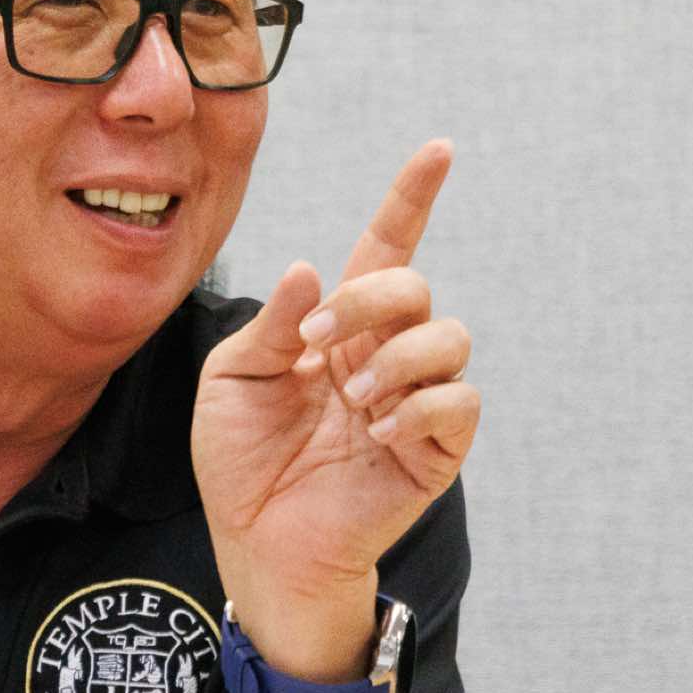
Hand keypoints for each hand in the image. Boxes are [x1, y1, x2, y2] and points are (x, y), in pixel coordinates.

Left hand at [190, 139, 478, 676]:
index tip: (439, 150)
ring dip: (396, 357)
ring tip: (352, 399)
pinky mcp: (436, 449)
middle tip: (318, 344)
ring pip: (449, 338)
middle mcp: (383, 354)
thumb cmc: (241, 461)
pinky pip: (460, 402)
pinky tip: (379, 427)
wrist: (256, 543)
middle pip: (414, 287)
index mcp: (336, 327)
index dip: (412, 198)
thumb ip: (270, 324)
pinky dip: (421, 404)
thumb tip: (309, 271)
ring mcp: (415, 399)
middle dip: (369, 301)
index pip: (385, 249)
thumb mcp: (232, 379)